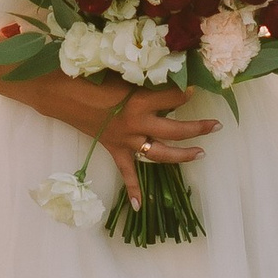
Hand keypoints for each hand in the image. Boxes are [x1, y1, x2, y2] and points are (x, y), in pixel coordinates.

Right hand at [74, 81, 216, 209]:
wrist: (60, 93)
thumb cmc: (89, 76)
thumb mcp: (121, 71)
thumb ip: (145, 77)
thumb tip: (167, 72)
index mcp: (139, 100)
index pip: (174, 97)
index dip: (187, 91)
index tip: (197, 86)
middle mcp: (137, 123)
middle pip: (176, 130)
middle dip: (199, 128)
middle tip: (217, 125)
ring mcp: (126, 140)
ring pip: (160, 153)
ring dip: (183, 154)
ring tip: (202, 153)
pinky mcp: (114, 150)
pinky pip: (127, 173)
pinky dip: (133, 190)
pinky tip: (140, 206)